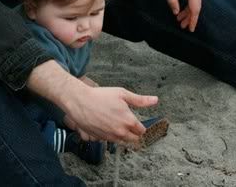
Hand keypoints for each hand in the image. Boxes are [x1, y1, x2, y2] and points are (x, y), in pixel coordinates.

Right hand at [28, 61, 157, 142]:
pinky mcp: (99, 138)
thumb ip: (140, 100)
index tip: (137, 121)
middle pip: (133, 140)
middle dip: (134, 133)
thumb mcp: (123, 94)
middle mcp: (120, 132)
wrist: (80, 101)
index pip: (141, 131)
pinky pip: (109, 140)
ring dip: (123, 135)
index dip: (140, 126)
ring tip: (117, 124)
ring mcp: (109, 136)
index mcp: (129, 121)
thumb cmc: (101, 96)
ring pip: (122, 141)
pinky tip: (107, 126)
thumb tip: (155, 100)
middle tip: (130, 124)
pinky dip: (111, 136)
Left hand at [149, 0, 201, 31]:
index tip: (190, 29)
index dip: (193, 20)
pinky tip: (183, 6)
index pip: (195, 9)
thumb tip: (175, 11)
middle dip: (190, 17)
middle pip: (197, 6)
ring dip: (189, 11)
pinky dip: (190, 3)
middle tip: (182, 26)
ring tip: (180, 18)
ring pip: (196, 1)